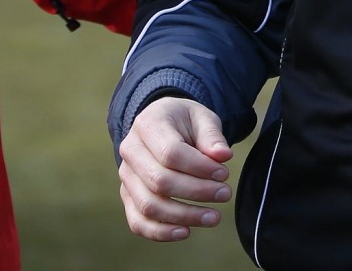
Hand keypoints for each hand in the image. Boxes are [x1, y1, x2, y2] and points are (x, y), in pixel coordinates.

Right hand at [117, 96, 234, 240]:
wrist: (162, 126)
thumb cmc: (184, 122)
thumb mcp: (202, 118)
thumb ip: (212, 136)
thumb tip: (223, 156)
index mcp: (147, 124)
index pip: (170, 153)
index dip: (199, 168)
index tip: (224, 174)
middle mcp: (130, 150)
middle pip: (159, 181)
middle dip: (196, 192)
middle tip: (225, 194)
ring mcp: (126, 176)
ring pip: (149, 205)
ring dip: (184, 216)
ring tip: (213, 217)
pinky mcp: (127, 196)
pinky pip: (137, 221)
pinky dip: (160, 232)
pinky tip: (186, 232)